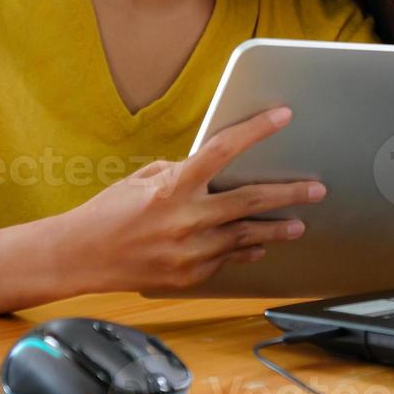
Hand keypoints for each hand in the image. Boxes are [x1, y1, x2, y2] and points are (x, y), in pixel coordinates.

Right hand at [56, 106, 325, 292]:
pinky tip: (259, 244)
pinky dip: (243, 249)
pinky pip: (226, 259)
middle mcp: (185, 219)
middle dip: (288, 194)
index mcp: (172, 187)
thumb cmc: (108, 212)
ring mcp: (189, 252)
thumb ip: (181, 172)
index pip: (222, 150)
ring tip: (299, 224)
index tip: (283, 116)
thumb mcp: (141, 179)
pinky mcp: (189, 276)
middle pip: (249, 202)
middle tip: (316, 189)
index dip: (256, 131)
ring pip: (245, 237)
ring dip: (276, 230)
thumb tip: (215, 169)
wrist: (78, 257)